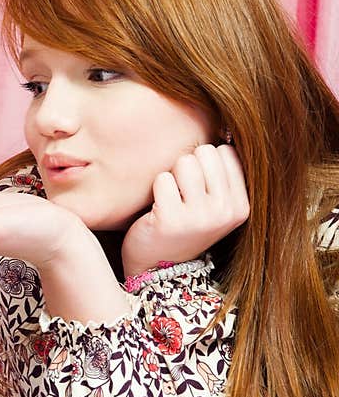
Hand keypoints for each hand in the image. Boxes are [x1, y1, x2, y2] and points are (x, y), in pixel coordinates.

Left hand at [121, 144, 249, 277]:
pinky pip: (162, 178)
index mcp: (241, 206)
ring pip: (184, 162)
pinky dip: (155, 189)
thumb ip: (222, 175)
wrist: (156, 268)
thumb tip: (225, 128)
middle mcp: (224, 211)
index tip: (198, 186)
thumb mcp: (214, 206)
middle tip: (181, 192)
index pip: (226, 152)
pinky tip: (157, 208)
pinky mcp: (170, 218)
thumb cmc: (183, 227)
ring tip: (170, 199)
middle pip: (204, 152)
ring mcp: (198, 216)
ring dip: (171, 176)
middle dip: (187, 165)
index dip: (205, 162)